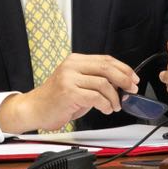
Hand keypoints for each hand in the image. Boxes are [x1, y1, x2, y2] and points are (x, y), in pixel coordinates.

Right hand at [0, 54, 138, 134]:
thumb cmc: (56, 99)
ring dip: (114, 98)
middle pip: (106, 68)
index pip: (106, 59)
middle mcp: (72, 66)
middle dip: (124, 79)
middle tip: (132, 90)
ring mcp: (69, 78)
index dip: (123, 68)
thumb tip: (121, 85)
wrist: (34, 109)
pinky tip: (106, 109)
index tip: (133, 78)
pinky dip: (105, 105)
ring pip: (103, 84)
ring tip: (114, 106)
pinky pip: (96, 97)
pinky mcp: (69, 93)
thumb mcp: (77, 83)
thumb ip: (96, 80)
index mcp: (76, 60)